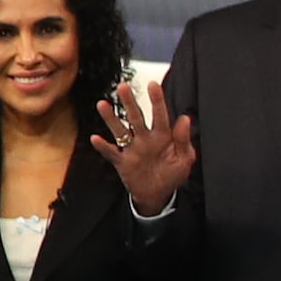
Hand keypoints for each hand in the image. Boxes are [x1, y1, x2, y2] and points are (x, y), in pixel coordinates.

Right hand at [93, 76, 194, 211]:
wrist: (158, 195)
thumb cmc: (172, 174)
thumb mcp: (184, 159)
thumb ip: (183, 139)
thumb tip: (184, 119)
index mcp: (162, 136)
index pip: (159, 115)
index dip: (157, 100)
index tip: (153, 84)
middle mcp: (145, 138)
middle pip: (136, 117)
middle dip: (130, 102)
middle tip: (123, 87)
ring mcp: (132, 149)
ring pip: (120, 130)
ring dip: (111, 118)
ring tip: (102, 104)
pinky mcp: (122, 162)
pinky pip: (111, 152)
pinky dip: (103, 146)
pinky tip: (95, 138)